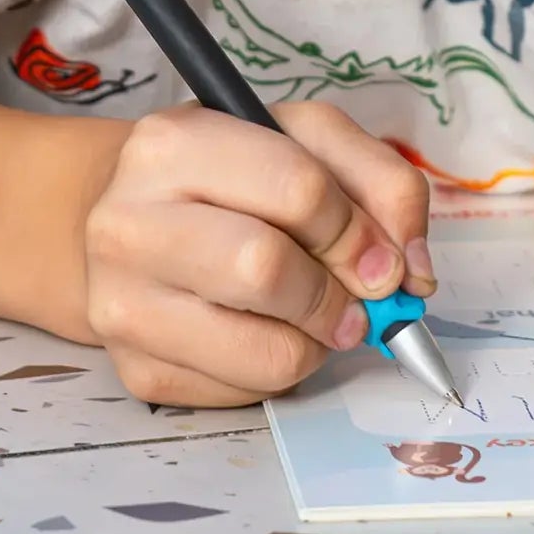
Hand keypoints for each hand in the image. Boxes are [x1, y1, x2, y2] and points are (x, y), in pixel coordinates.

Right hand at [80, 101, 433, 407]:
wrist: (140, 221)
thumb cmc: (236, 174)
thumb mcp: (310, 140)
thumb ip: (380, 183)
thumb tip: (412, 271)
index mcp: (174, 143)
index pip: (296, 190)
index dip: (358, 231)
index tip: (385, 258)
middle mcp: (127, 222)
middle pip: (265, 270)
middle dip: (338, 293)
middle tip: (360, 299)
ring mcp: (122, 304)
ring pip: (263, 350)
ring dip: (318, 339)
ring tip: (318, 313)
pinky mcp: (135, 371)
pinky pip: (244, 392)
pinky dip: (282, 369)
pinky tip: (270, 330)